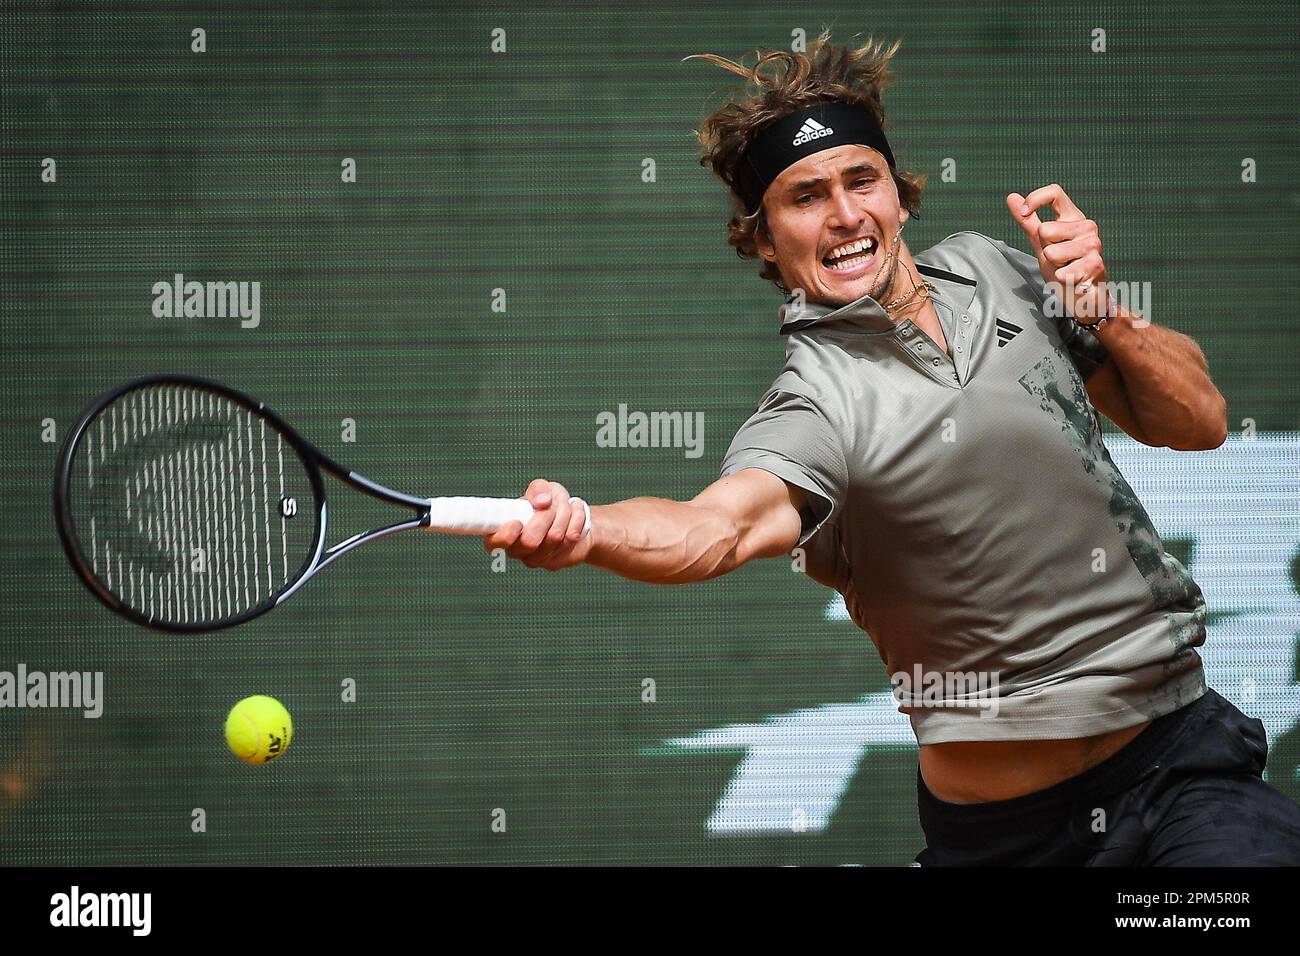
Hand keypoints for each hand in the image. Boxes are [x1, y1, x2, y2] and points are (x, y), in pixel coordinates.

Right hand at [482, 478, 592, 570]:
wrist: (574, 520)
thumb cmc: (551, 505)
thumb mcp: (543, 489)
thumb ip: (538, 488)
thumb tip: (542, 502)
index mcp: (503, 531)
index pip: (494, 543)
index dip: (506, 535)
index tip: (518, 522)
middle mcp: (516, 550)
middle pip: (530, 541)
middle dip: (546, 515)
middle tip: (552, 503)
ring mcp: (535, 559)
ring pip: (553, 537)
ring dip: (564, 513)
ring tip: (566, 504)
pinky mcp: (555, 563)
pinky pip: (569, 539)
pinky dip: (577, 518)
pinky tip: (576, 511)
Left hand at [1007, 184, 1113, 322]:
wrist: (1083, 295)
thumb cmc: (1064, 266)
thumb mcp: (1041, 243)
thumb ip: (1028, 221)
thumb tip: (1012, 197)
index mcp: (1073, 218)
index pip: (1055, 193)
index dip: (1035, 199)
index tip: (1024, 213)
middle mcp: (1087, 227)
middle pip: (1046, 229)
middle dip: (1044, 249)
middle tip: (1057, 260)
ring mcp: (1093, 245)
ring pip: (1052, 252)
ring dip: (1054, 266)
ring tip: (1066, 268)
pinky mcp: (1095, 265)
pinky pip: (1062, 271)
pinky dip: (1061, 279)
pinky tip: (1072, 279)